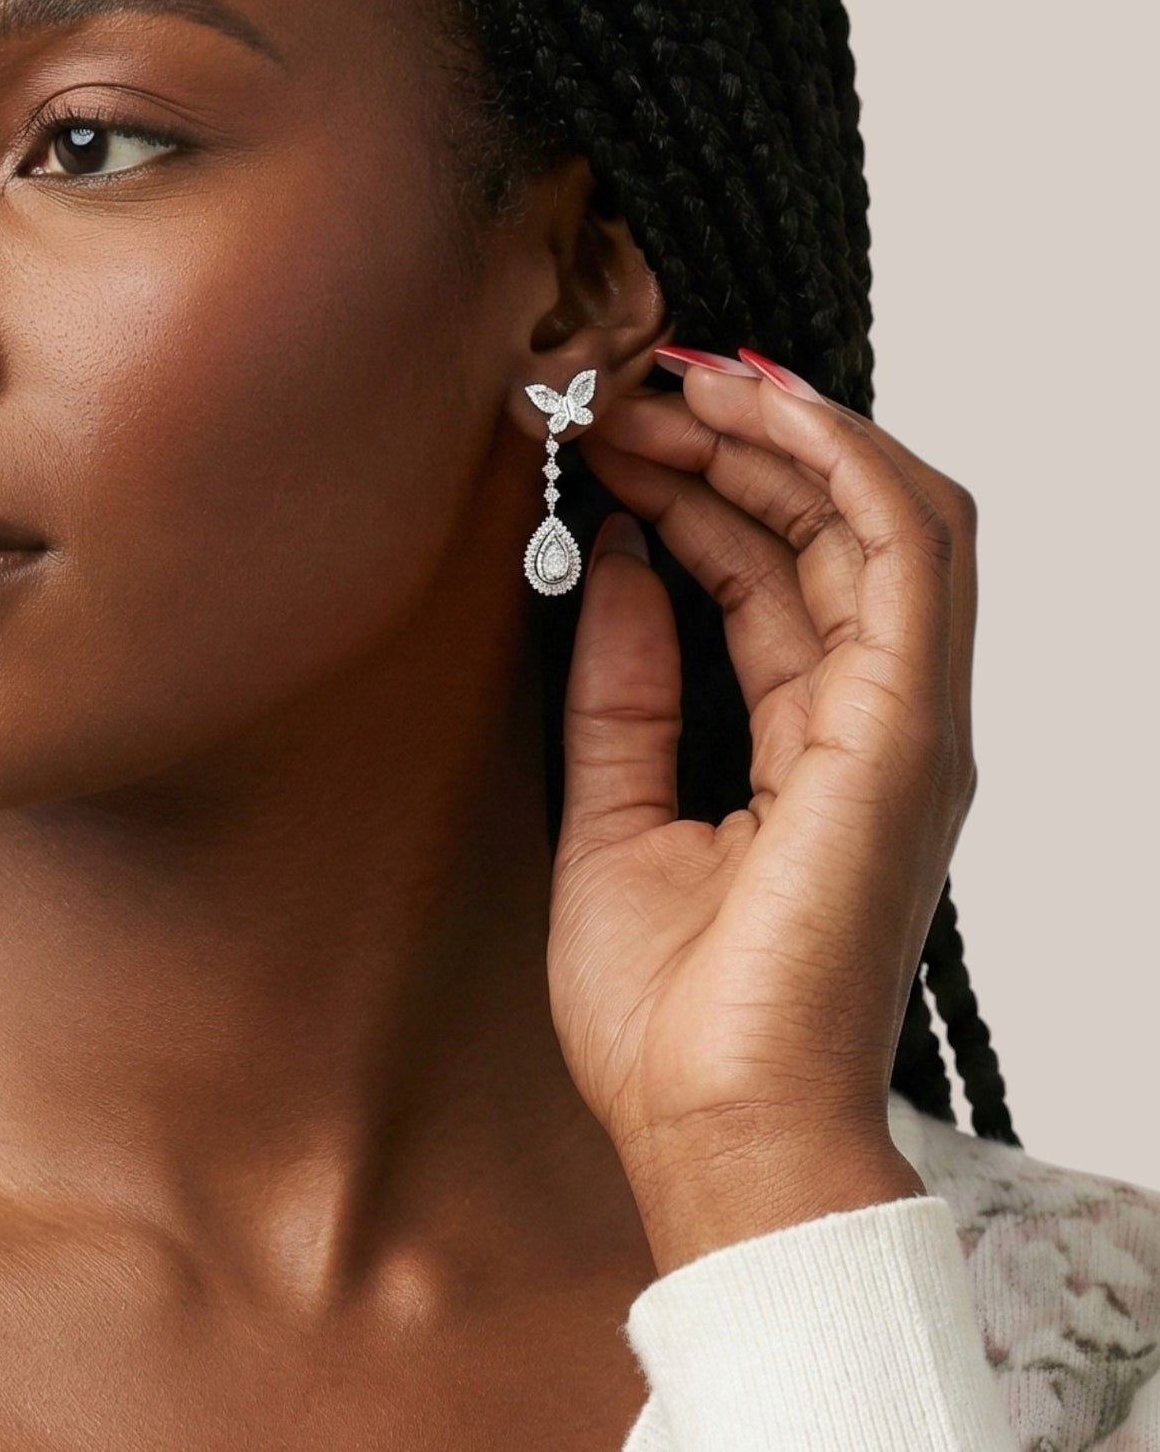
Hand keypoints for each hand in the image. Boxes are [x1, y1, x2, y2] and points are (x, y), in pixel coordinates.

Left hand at [548, 348, 971, 1270]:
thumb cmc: (668, 1015)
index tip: (609, 439)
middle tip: (628, 392)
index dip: (698, 489)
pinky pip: (904, 557)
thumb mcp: (610, 813)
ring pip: (877, 519)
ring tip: (674, 384)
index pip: (773, 574)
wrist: (708, 1131)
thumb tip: (621, 566)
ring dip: (779, 434)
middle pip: (825, 531)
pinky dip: (839, 465)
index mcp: (813, 748)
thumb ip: (625, 688)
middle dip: (731, 443)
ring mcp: (902, 725)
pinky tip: (756, 411)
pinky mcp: (906, 733)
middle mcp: (874, 724)